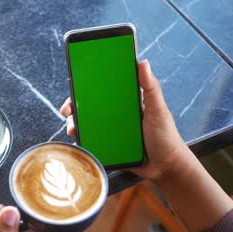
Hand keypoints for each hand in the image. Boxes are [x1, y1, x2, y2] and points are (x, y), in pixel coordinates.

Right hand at [60, 60, 188, 180]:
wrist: (166, 167)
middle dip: (74, 107)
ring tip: (72, 129)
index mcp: (126, 102)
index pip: (103, 89)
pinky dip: (82, 140)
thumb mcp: (158, 110)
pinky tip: (78, 142)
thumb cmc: (166, 137)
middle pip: (89, 106)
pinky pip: (91, 141)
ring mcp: (111, 131)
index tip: (75, 85)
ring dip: (75, 124)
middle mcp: (116, 115)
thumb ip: (151, 88)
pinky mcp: (109, 146)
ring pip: (87, 124)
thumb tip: (143, 63)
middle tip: (66, 111)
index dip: (88, 86)